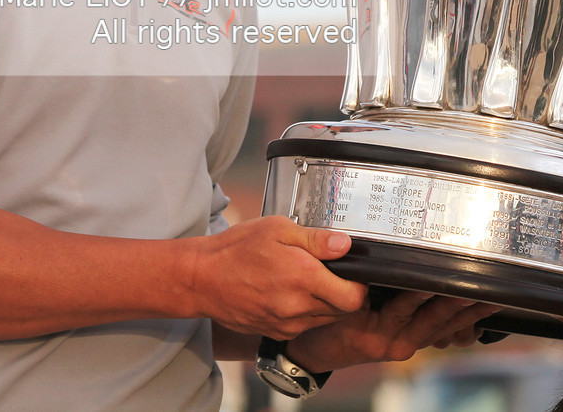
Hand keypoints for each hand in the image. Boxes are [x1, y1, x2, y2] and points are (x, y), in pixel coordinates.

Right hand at [185, 217, 366, 338]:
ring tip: (309, 282)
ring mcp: (287, 324)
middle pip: (343, 310)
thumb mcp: (278, 229)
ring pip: (325, 320)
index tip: (353, 272)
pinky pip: (305, 326)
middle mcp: (298, 307)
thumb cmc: (237, 249)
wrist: (202, 279)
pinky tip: (292, 294)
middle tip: (331, 273)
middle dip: (345, 293)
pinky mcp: (276, 332)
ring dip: (326, 304)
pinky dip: (307, 313)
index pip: (354, 298)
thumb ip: (316, 239)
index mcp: (303, 278)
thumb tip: (346, 245)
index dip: (360, 285)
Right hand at [286, 290, 497, 372]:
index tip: (447, 276)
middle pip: (434, 319)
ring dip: (467, 315)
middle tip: (482, 288)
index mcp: (375, 330)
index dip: (428, 290)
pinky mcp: (407, 345)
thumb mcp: (335, 303)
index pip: (407, 305)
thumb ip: (359, 284)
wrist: (314, 353)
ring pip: (441, 329)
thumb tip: (384, 258)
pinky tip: (478, 318)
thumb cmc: (322, 325)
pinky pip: (437, 336)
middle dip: (460, 303)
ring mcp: (402, 347)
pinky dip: (458, 326)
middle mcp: (394, 342)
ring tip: (491, 300)